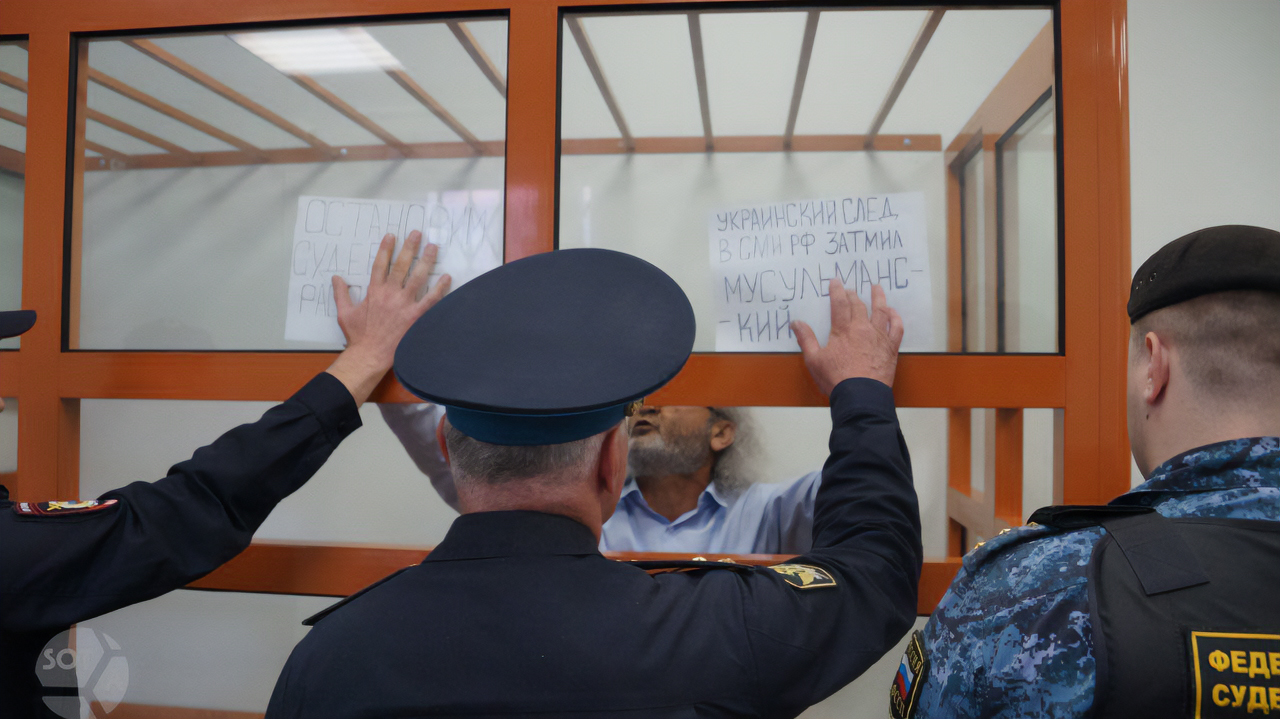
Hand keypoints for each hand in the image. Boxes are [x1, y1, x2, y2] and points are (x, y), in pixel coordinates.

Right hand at [326, 231, 451, 404]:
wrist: (369, 356)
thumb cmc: (358, 336)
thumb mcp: (344, 313)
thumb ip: (341, 293)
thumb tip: (337, 278)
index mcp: (374, 291)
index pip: (380, 264)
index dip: (386, 249)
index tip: (391, 236)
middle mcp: (390, 294)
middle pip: (401, 265)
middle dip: (409, 248)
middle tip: (417, 233)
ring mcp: (404, 304)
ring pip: (418, 278)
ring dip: (426, 261)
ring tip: (433, 247)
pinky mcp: (416, 316)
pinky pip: (431, 299)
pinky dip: (440, 288)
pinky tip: (447, 277)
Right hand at [792, 279, 903, 394]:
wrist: (861, 395)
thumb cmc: (836, 379)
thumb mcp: (814, 360)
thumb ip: (806, 339)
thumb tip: (796, 323)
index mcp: (843, 330)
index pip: (839, 304)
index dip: (837, 290)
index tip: (835, 281)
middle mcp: (862, 329)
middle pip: (858, 305)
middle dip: (853, 294)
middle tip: (850, 288)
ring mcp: (878, 337)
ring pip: (880, 311)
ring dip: (878, 297)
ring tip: (876, 287)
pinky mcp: (890, 347)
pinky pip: (896, 327)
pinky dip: (895, 317)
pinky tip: (892, 312)